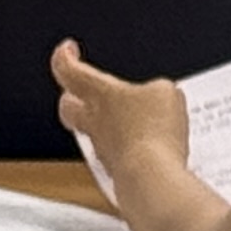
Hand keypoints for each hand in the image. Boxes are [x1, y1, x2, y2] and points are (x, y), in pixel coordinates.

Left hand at [52, 43, 190, 183]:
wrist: (153, 180)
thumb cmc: (153, 134)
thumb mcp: (165, 93)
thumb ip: (158, 90)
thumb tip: (159, 97)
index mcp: (100, 94)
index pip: (67, 69)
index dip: (64, 57)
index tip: (67, 50)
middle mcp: (95, 123)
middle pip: (68, 106)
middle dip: (71, 97)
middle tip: (80, 90)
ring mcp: (104, 151)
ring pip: (91, 134)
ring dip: (103, 127)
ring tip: (126, 122)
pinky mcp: (118, 174)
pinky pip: (115, 157)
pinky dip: (125, 151)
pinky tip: (144, 150)